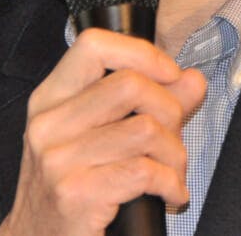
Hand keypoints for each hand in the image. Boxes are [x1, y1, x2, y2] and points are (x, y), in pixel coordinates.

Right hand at [0, 28, 206, 235]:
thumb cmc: (69, 190)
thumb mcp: (98, 139)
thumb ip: (147, 105)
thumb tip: (192, 79)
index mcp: (50, 99)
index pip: (93, 46)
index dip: (141, 53)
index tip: (169, 75)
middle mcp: (48, 124)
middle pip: (129, 85)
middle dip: (170, 110)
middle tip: (174, 137)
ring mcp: (58, 159)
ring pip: (144, 130)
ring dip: (175, 155)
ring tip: (173, 172)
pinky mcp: (76, 194)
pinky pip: (144, 172)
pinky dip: (171, 184)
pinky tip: (170, 194)